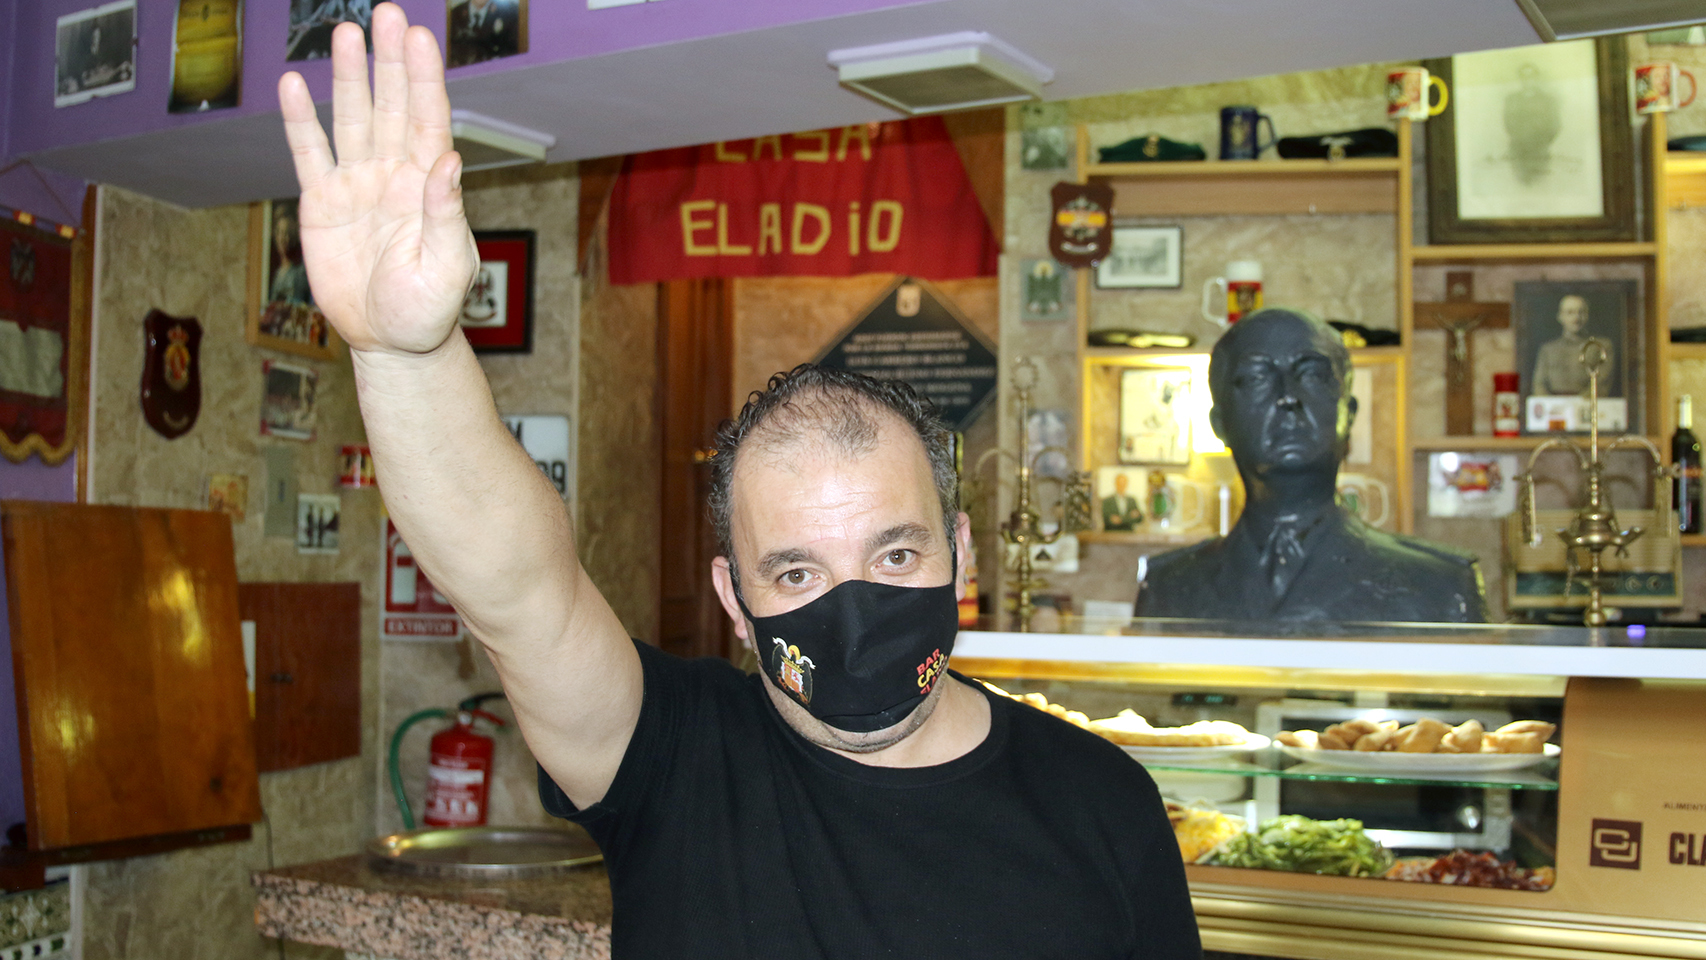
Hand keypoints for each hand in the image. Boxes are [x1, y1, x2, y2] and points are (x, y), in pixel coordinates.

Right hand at [277, 3, 476, 356]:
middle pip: (391, 106)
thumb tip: (448, 163)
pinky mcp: (322, 203)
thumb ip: (447, 215)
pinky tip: (295, 85)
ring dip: (349, 77)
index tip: (419, 36)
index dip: (423, 78)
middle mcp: (394, 174)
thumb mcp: (448, 268)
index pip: (429, 119)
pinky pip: (309, 153)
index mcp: (430, 185)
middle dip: (387, 61)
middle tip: (384, 14)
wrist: (392, 343)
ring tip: (345, 32)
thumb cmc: (429, 310)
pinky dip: (301, 121)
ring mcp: (357, 184)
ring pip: (352, 119)